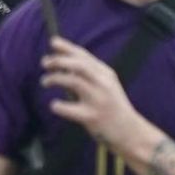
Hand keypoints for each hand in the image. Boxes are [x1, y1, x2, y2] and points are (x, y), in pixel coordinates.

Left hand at [40, 37, 150, 153]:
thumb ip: (88, 73)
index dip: (66, 47)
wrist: (130, 131)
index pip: (84, 56)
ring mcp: (98, 100)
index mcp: (106, 74)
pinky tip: (54, 105)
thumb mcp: (106, 85)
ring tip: (45, 81)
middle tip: (44, 63)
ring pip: (73, 82)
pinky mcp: (92, 117)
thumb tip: (62, 61)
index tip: (52, 42)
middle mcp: (103, 84)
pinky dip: (58, 105)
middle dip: (59, 61)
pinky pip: (69, 108)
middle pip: (79, 65)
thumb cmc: (112, 107)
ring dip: (54, 79)